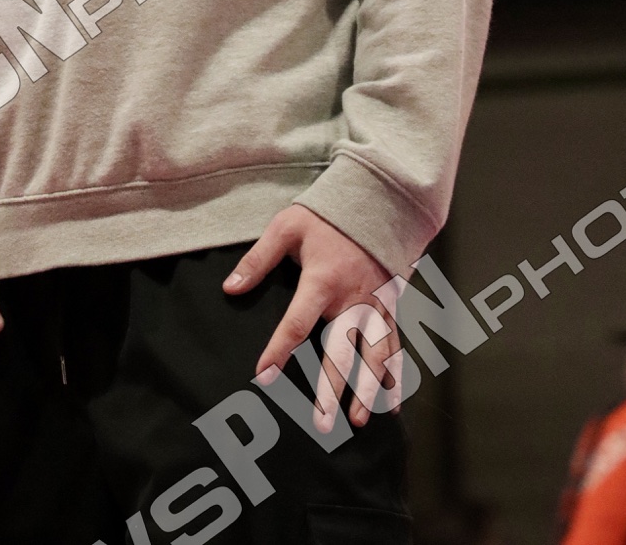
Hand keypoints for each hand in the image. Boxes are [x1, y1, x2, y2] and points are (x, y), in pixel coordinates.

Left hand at [223, 205, 401, 431]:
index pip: (296, 323)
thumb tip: (230, 287)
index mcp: (322, 281)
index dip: (279, 350)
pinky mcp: (390, 306)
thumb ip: (257, 259)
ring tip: (359, 422)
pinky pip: (394, 344)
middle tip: (321, 424)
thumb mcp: (286, 228)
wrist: (375, 201)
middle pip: (340, 352)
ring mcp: (375, 305)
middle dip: (331, 390)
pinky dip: (395, 374)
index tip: (264, 375)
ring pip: (374, 356)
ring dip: (368, 391)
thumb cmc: (325, 216)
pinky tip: (393, 402)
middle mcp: (351, 299)